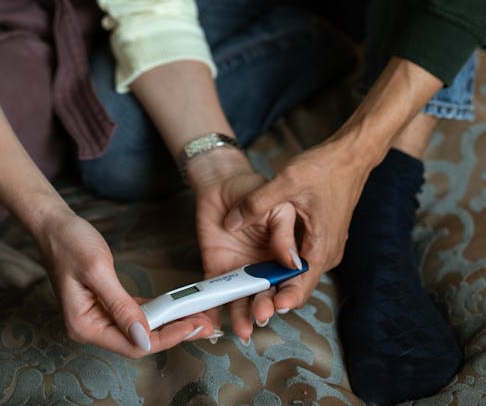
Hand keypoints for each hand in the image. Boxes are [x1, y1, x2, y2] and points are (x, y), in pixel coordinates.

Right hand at [37, 207, 218, 355]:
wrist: (54, 225)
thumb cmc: (69, 242)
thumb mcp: (97, 269)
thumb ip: (121, 305)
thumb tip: (143, 337)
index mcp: (85, 325)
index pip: (133, 344)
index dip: (165, 338)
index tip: (190, 327)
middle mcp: (91, 327)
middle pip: (139, 340)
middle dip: (173, 333)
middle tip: (204, 324)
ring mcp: (98, 316)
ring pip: (139, 328)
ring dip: (167, 323)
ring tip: (195, 317)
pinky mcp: (105, 304)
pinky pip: (134, 314)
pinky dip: (154, 311)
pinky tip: (173, 308)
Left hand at [189, 152, 300, 340]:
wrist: (221, 180)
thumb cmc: (257, 187)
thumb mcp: (277, 203)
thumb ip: (283, 230)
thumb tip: (291, 260)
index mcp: (289, 253)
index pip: (296, 281)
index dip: (291, 295)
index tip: (283, 303)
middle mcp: (268, 267)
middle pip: (272, 294)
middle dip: (268, 306)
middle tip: (262, 313)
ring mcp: (244, 270)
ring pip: (247, 298)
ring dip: (245, 314)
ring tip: (243, 327)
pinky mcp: (220, 269)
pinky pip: (218, 291)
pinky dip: (214, 308)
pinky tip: (212, 321)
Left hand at [226, 139, 367, 311]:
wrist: (349, 155)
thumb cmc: (324, 167)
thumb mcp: (287, 181)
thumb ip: (258, 204)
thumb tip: (231, 222)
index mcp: (322, 245)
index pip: (302, 284)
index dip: (283, 297)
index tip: (267, 307)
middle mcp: (326, 252)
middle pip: (298, 284)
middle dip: (275, 296)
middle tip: (253, 311)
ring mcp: (324, 245)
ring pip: (297, 273)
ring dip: (277, 283)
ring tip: (252, 296)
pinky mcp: (319, 237)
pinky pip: (299, 259)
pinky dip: (281, 267)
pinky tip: (262, 267)